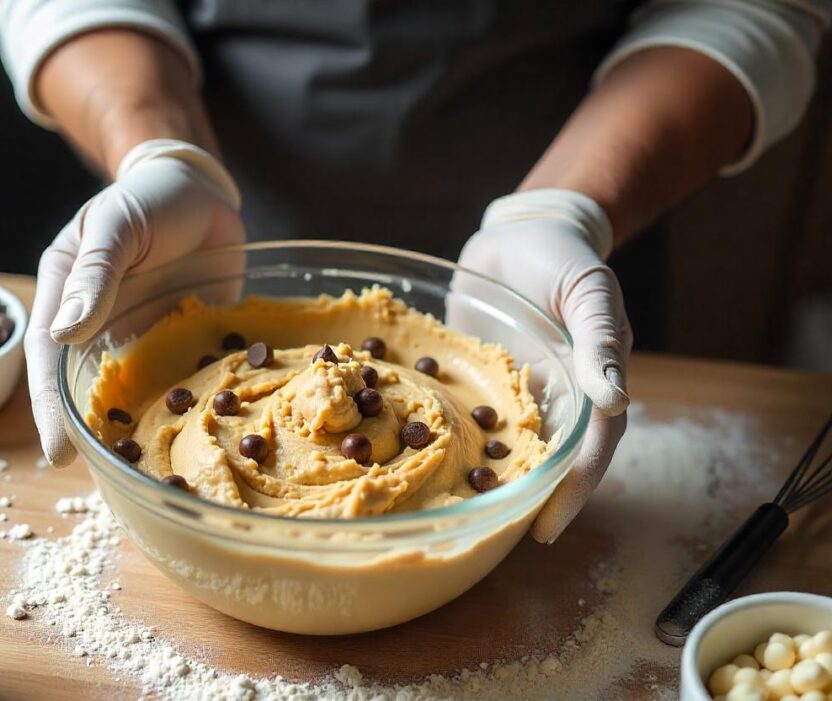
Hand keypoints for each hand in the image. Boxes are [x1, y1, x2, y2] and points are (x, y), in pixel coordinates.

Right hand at [26, 139, 244, 465]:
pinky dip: (198, 405)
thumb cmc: (146, 200)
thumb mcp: (115, 229)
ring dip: (148, 430)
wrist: (202, 192)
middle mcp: (104, 329)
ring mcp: (147, 339)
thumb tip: (64, 332)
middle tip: (111, 479)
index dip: (51, 409)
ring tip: (160, 473)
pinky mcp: (189, 342)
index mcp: (68, 300)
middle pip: (92, 389)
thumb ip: (94, 275)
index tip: (58, 454)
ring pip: (140, 394)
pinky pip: (189, 379)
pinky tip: (213, 436)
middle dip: (99, 433)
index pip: (49, 362)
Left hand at [457, 189, 632, 542]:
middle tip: (493, 537)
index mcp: (588, 386)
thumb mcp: (590, 292)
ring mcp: (512, 392)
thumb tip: (617, 401)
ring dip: (485, 478)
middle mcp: (552, 399)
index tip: (547, 529)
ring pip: (502, 446)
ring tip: (454, 515)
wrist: (520, 233)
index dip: (570, 492)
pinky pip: (464, 417)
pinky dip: (447, 440)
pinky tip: (418, 461)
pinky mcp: (476, 379)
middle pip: (544, 460)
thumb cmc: (563, 258)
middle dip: (524, 499)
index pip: (586, 451)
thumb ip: (599, 342)